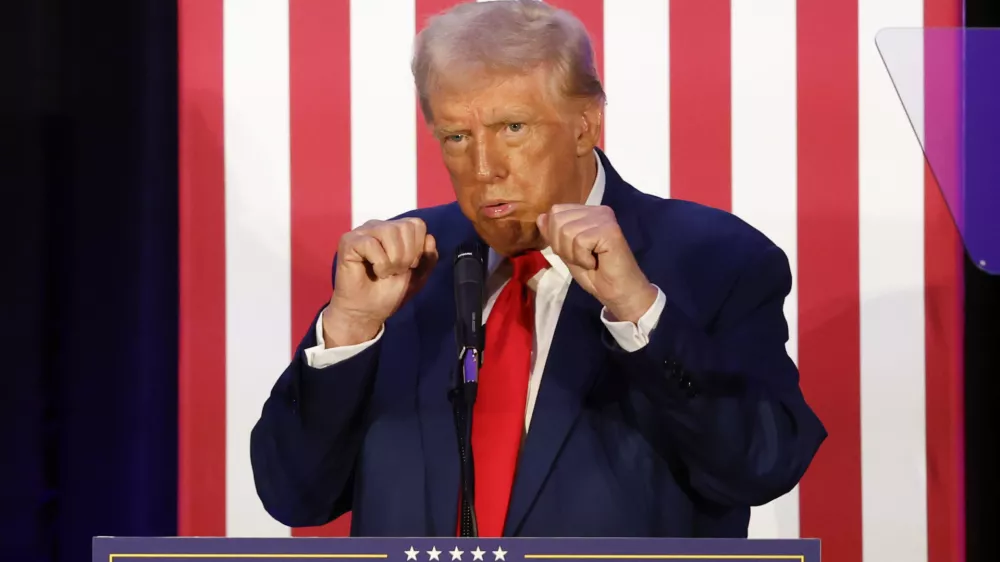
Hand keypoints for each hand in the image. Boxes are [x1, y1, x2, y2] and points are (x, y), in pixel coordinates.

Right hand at [323, 217, 437, 345]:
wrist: (367, 312)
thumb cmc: (389, 293)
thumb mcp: (418, 276)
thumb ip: (429, 258)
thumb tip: (430, 238)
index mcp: (395, 230)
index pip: (416, 224)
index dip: (418, 248)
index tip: (409, 266)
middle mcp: (378, 226)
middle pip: (405, 227)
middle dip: (407, 255)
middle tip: (396, 271)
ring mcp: (362, 232)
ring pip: (389, 231)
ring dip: (393, 260)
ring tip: (386, 272)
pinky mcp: (348, 241)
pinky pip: (371, 243)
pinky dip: (379, 263)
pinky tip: (374, 272)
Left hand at [537, 204, 656, 322]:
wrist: (618, 292)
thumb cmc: (595, 274)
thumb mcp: (567, 252)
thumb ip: (554, 234)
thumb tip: (540, 217)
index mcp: (588, 212)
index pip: (555, 212)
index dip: (555, 237)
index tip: (574, 252)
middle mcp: (597, 210)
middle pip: (557, 219)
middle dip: (562, 246)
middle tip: (582, 258)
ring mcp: (605, 218)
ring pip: (567, 231)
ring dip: (573, 254)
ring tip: (589, 260)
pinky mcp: (609, 229)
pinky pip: (580, 241)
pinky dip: (582, 258)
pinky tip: (595, 262)